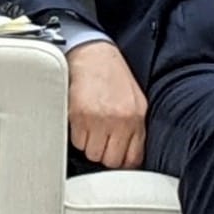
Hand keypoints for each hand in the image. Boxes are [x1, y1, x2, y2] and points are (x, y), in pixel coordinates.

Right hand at [65, 39, 146, 170]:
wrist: (91, 53)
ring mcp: (100, 119)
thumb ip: (134, 127)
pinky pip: (77, 141)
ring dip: (88, 144)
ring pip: (92, 153)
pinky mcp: (80, 116)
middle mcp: (121, 120)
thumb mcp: (134, 99)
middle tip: (99, 139)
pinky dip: (76, 134)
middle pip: (110, 160)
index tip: (115, 156)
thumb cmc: (111, 74)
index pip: (132, 158)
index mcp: (137, 117)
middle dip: (103, 152)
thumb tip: (129, 153)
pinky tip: (80, 120)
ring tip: (90, 126)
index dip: (121, 160)